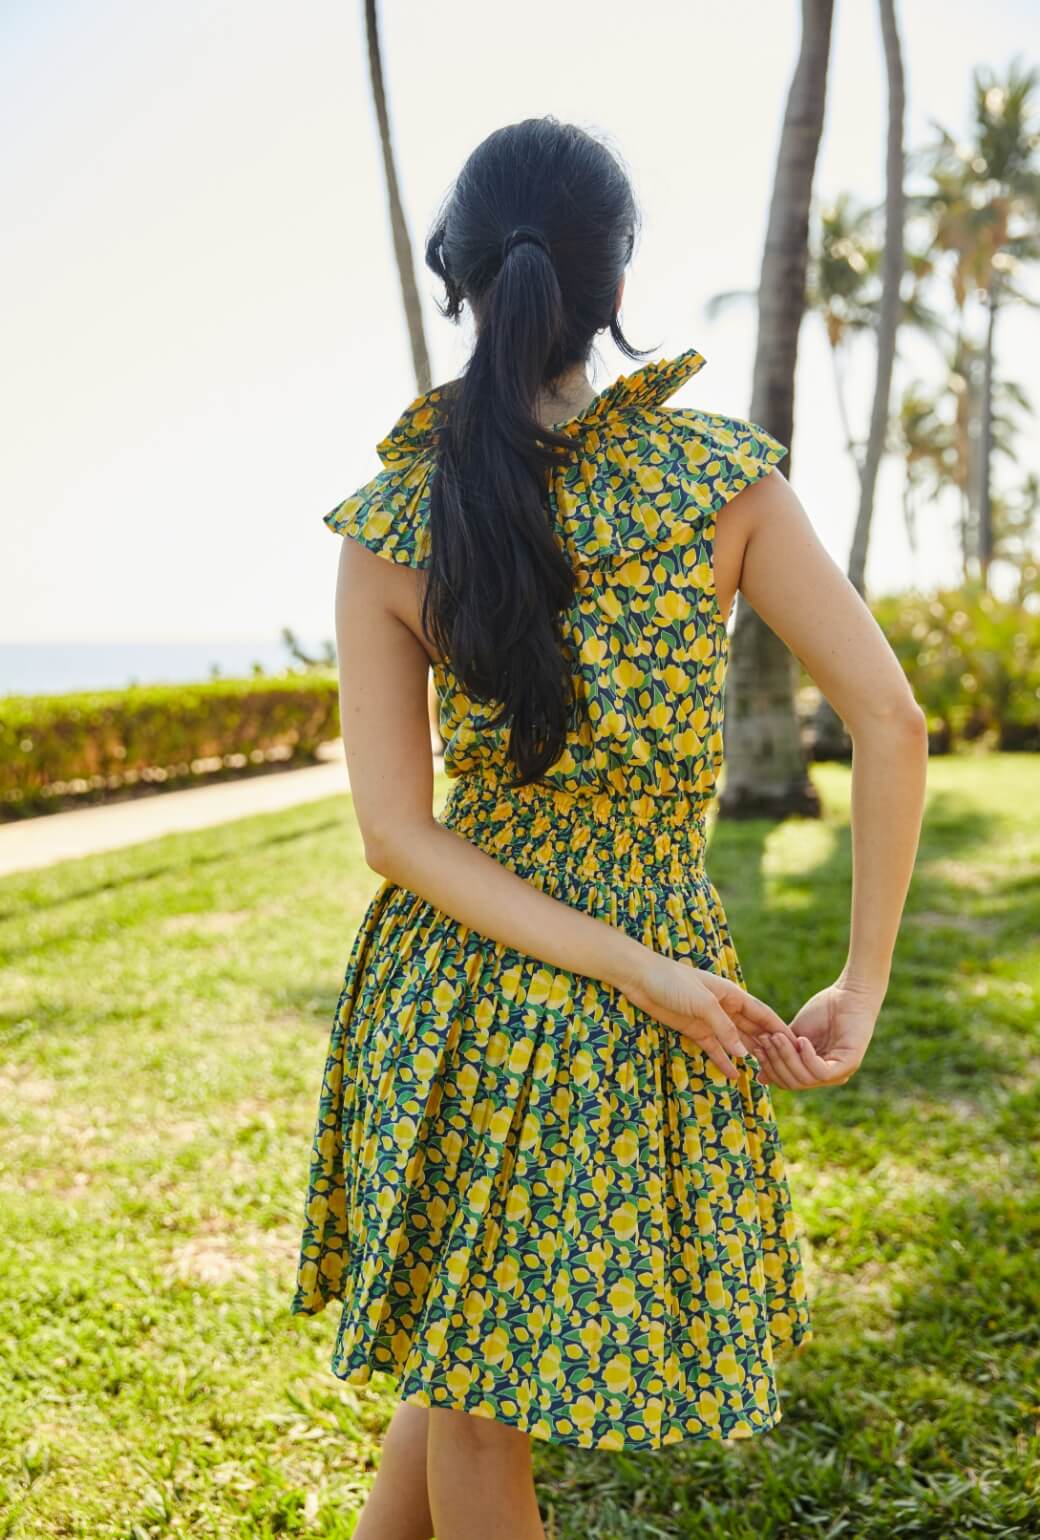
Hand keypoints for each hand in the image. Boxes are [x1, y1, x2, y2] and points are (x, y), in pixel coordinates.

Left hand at [617, 947, 799, 1083]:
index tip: (796, 1043)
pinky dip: (723, 1060)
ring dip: (747, 1055)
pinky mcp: (694, 1030)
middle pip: (751, 1029)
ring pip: (734, 1041)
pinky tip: (734, 1074)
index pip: (761, 1013)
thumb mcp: (703, 1003)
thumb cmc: (673, 982)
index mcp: (732, 995)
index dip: (778, 1027)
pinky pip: (714, 1048)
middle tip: (783, 1067)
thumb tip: (744, 1053)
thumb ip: (725, 1028)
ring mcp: (709, 1020)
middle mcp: (724, 1008)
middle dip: (766, 1046)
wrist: (640, 979)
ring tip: (763, 1075)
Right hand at [754, 976, 881, 1090]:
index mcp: (815, 1072)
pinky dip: (807, 1057)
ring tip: (779, 1036)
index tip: (757, 1047)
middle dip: (776, 1062)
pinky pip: (821, 1072)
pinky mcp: (849, 1064)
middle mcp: (828, 1078)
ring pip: (805, 1079)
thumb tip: (761, 1078)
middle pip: (794, 1084)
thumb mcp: (793, 1035)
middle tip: (767, 1039)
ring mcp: (840, 1073)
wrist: (847, 994)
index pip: (787, 1083)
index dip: (770, 1068)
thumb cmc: (823, 1011)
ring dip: (788, 1056)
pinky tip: (801, 1039)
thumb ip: (779, 1054)